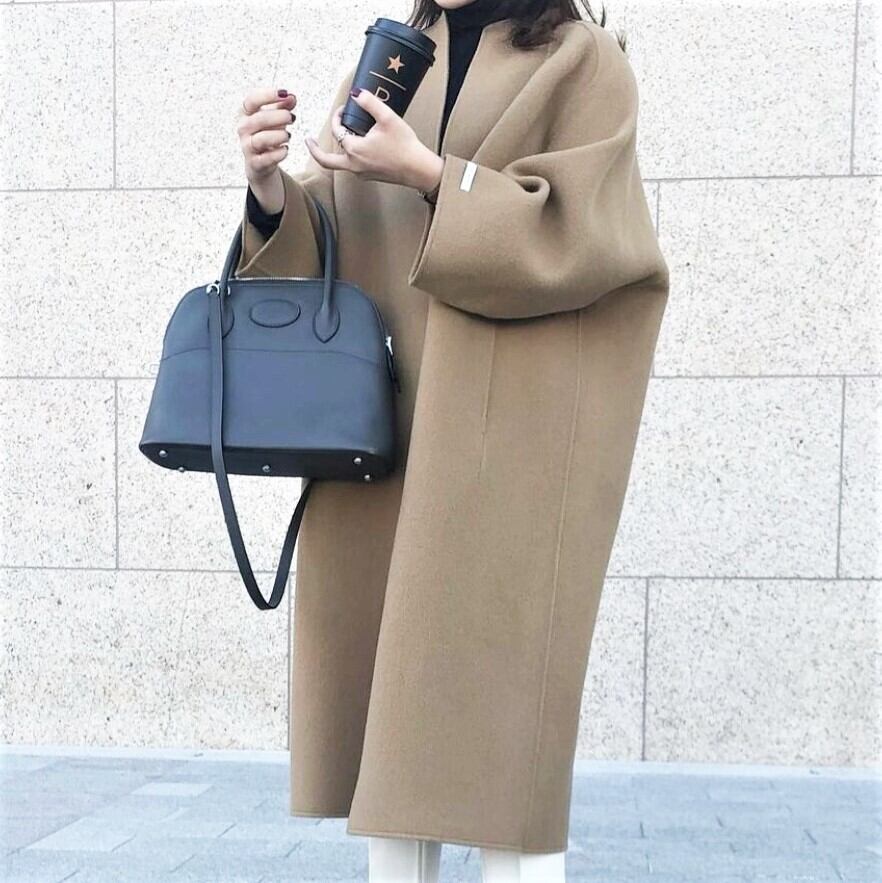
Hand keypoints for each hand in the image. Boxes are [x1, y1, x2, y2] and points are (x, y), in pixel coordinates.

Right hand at [238, 86, 298, 185]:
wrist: (261, 163)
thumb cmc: (267, 134)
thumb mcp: (275, 118)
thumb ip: (283, 106)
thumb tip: (292, 97)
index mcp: (246, 113)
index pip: (252, 100)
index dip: (268, 95)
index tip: (285, 93)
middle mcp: (244, 129)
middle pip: (258, 120)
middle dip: (278, 117)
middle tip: (292, 117)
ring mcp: (247, 147)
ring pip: (261, 140)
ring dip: (278, 136)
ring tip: (288, 135)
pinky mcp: (255, 164)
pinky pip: (266, 159)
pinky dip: (278, 154)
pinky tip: (285, 150)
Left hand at [305, 88, 443, 192]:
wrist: (419, 170)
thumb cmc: (405, 146)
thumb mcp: (388, 118)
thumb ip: (370, 103)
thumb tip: (356, 93)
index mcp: (355, 150)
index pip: (338, 131)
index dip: (337, 117)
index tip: (343, 108)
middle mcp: (354, 165)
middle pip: (326, 161)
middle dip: (315, 150)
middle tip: (308, 141)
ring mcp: (361, 173)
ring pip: (340, 163)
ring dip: (336, 150)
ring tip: (339, 137)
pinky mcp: (369, 177)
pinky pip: (352, 167)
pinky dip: (349, 156)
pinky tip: (357, 146)